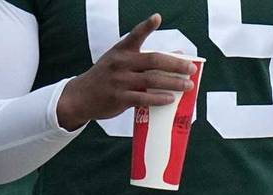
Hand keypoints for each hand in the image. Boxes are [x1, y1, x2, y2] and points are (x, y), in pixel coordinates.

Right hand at [56, 14, 196, 130]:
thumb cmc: (107, 77)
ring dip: (173, 83)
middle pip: (153, 61)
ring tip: (188, 85)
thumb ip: (144, 58)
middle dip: (175, 64)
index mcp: (121, 51)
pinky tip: (171, 99)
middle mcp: (120, 63)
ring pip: (151, 80)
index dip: (146, 26)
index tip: (157, 18)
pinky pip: (143, 97)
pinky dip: (159, 98)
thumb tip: (178, 54)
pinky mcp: (119, 98)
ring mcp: (120, 80)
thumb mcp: (120, 62)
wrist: (81, 97)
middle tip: (191, 68)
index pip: (135, 36)